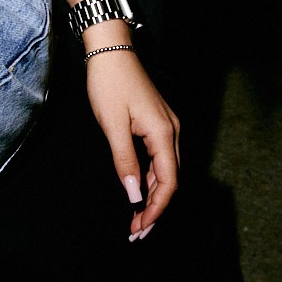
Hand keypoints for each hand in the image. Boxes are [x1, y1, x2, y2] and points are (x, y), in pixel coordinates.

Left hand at [82, 47, 180, 236]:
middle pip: (170, 180)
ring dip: (152, 195)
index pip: (168, 182)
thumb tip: (134, 195)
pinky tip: (138, 190)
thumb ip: (125, 161)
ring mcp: (167, 126)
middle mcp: (172, 131)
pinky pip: (159, 157)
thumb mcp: (112, 125)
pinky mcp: (158, 123)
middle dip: (155, 208)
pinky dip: (150, 177)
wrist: (111, 50)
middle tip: (136, 231)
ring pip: (165, 170)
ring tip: (135, 217)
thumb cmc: (109, 84)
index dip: (155, 209)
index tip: (139, 227)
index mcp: (164, 134)